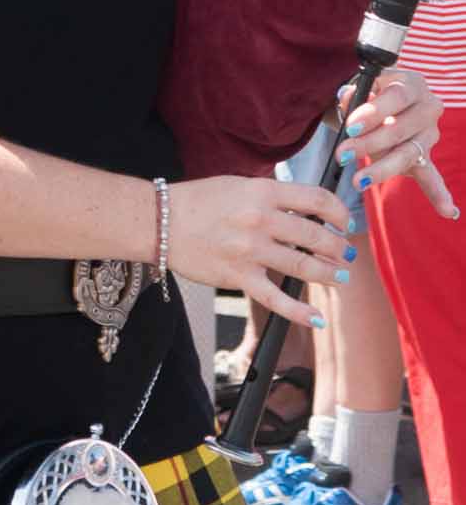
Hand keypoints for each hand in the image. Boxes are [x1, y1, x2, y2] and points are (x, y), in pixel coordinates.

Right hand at [168, 176, 353, 324]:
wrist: (158, 221)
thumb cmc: (198, 201)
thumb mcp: (239, 185)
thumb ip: (272, 195)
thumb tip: (306, 209)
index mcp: (262, 192)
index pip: (317, 199)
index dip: (340, 213)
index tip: (344, 222)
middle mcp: (260, 220)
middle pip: (316, 235)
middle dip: (338, 248)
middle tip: (345, 254)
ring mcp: (249, 251)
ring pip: (303, 265)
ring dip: (329, 273)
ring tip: (340, 277)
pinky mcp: (237, 277)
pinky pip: (275, 298)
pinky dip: (299, 311)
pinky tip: (317, 318)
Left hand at [335, 67, 456, 218]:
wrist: (382, 102)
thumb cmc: (369, 93)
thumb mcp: (360, 87)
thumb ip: (353, 94)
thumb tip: (347, 99)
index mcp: (412, 84)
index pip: (397, 97)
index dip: (374, 112)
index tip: (351, 126)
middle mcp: (427, 108)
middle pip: (401, 129)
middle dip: (369, 143)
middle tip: (343, 154)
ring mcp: (428, 135)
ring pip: (409, 154)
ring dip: (382, 169)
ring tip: (358, 181)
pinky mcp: (424, 157)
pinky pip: (432, 176)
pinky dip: (439, 194)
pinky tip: (448, 212)